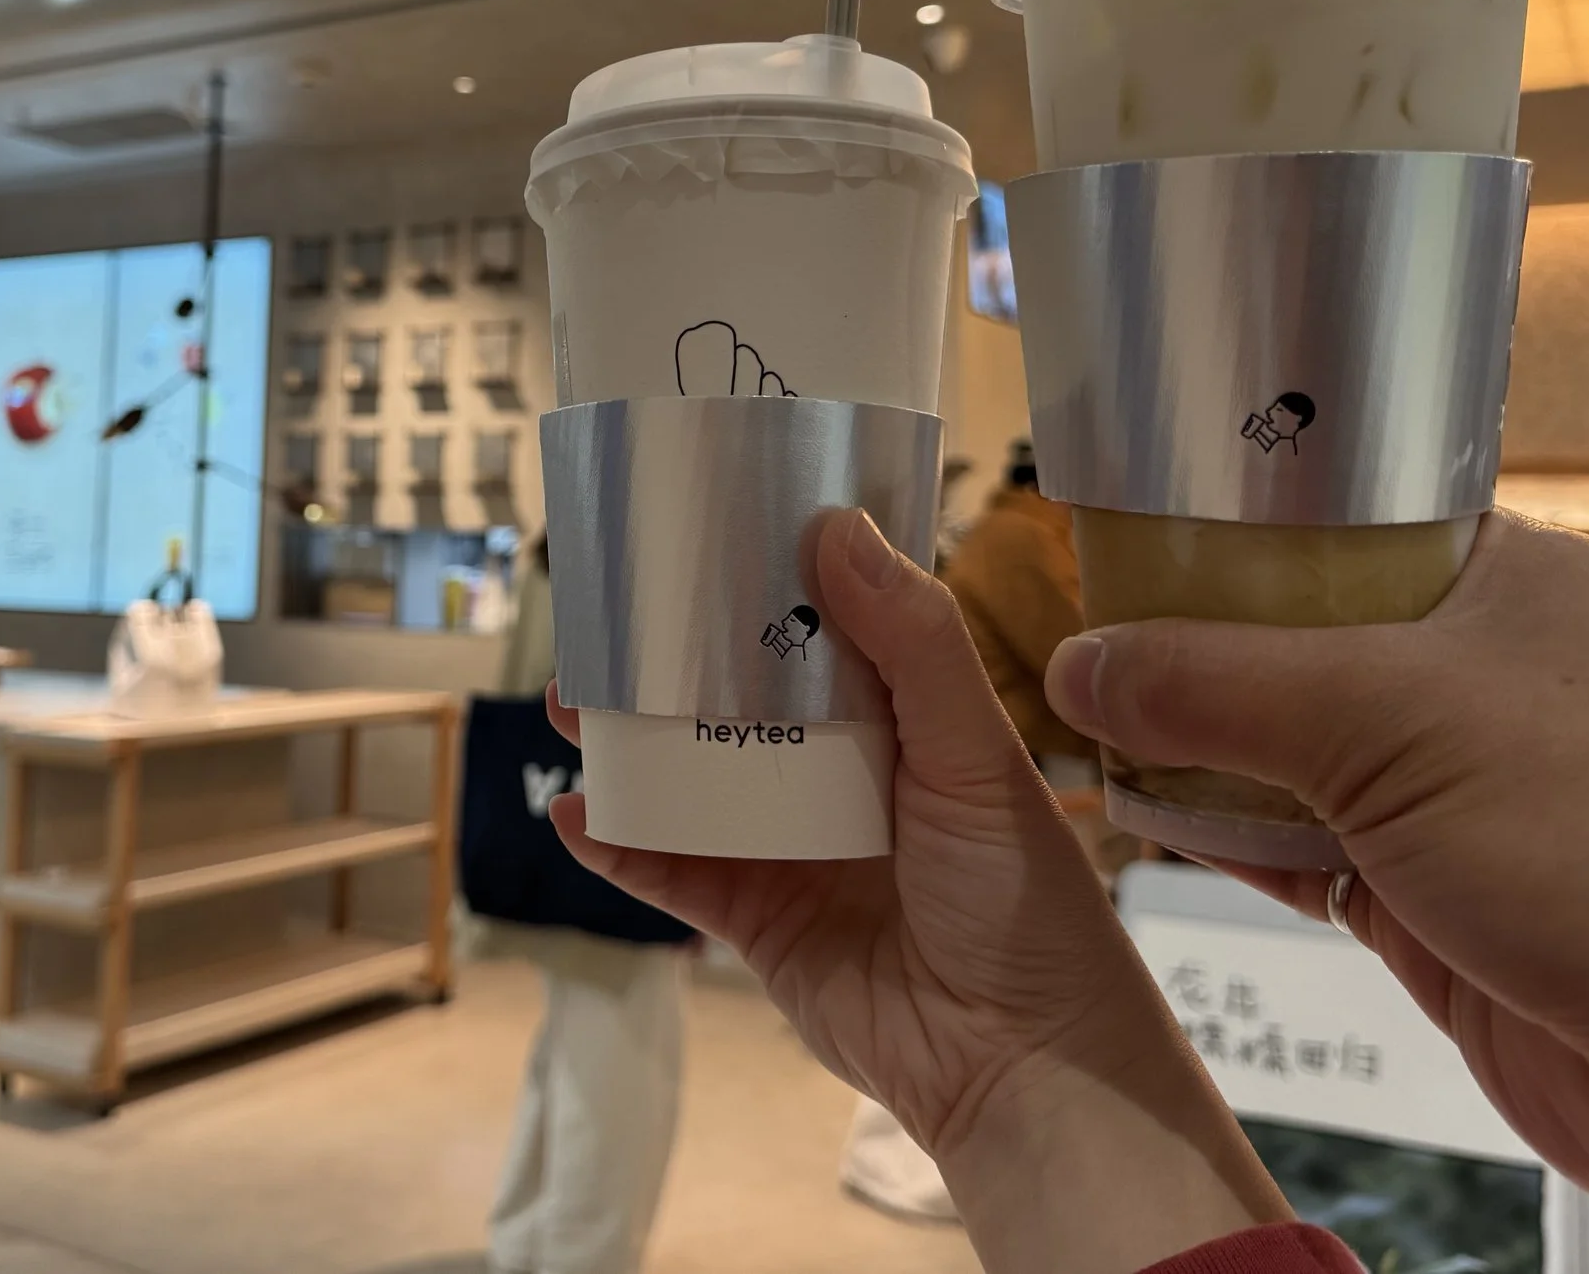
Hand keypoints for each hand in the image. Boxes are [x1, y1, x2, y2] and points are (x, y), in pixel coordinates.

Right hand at [550, 509, 1289, 1273]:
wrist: (1018, 1063)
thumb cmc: (1022, 900)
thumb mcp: (975, 755)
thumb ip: (912, 643)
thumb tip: (833, 525)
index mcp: (903, 719)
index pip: (821, 627)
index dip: (760, 581)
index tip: (696, 528)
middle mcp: (841, 773)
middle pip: (738, 697)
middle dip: (669, 659)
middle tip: (604, 617)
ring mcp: (791, 847)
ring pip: (692, 778)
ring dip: (628, 741)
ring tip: (567, 703)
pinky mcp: (755, 921)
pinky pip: (672, 872)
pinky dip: (621, 843)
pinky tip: (579, 813)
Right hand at [1044, 511, 1588, 1273]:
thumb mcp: (1393, 721)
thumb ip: (1218, 685)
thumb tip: (1084, 664)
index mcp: (1511, 581)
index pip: (1337, 525)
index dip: (1226, 531)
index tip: (1119, 537)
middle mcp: (1490, 680)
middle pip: (1302, 641)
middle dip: (1192, 649)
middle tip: (1080, 641)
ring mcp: (1465, 797)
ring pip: (1294, 753)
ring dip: (1199, 754)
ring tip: (1090, 727)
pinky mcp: (1442, 904)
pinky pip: (1304, 851)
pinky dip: (1227, 840)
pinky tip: (1150, 820)